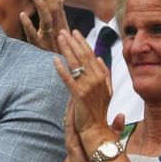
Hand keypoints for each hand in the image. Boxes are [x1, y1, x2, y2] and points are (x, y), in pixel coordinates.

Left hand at [20, 0, 68, 52]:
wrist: (66, 70)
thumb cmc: (61, 49)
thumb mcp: (62, 30)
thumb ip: (60, 14)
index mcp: (61, 24)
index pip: (57, 3)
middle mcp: (57, 29)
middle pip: (54, 8)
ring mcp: (49, 38)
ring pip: (47, 20)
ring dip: (42, 7)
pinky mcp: (40, 47)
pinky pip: (34, 36)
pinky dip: (28, 25)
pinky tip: (22, 15)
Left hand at [54, 28, 114, 149]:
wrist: (97, 130)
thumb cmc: (99, 111)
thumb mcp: (106, 90)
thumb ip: (104, 74)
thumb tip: (100, 58)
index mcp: (103, 78)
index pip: (92, 56)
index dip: (83, 44)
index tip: (75, 33)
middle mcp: (97, 81)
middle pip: (84, 57)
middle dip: (73, 42)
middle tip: (64, 31)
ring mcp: (89, 88)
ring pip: (77, 64)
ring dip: (67, 50)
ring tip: (59, 39)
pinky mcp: (79, 96)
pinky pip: (69, 79)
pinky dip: (61, 68)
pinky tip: (54, 60)